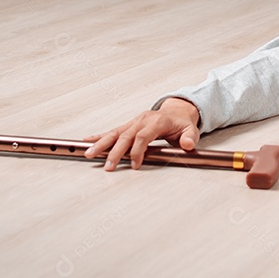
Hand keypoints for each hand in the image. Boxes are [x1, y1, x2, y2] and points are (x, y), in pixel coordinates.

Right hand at [84, 98, 200, 171]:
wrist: (178, 111)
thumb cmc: (182, 123)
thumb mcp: (191, 130)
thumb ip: (189, 138)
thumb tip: (188, 144)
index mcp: (157, 122)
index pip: (143, 136)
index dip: (137, 151)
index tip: (135, 165)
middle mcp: (143, 120)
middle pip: (126, 136)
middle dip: (115, 151)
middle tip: (108, 166)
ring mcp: (134, 121)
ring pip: (115, 132)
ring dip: (101, 143)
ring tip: (89, 153)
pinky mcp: (129, 125)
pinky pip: (113, 130)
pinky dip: (99, 136)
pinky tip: (87, 140)